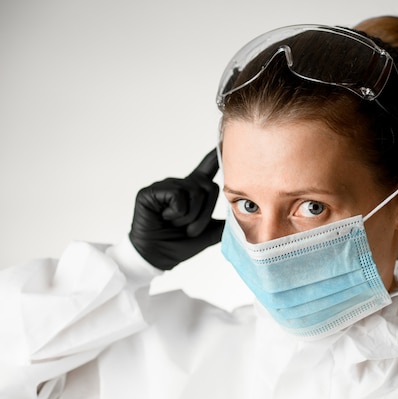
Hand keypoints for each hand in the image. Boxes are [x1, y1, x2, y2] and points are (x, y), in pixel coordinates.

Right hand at [129, 148, 224, 269]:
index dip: (215, 155)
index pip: (207, 169)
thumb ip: (223, 222)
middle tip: (189, 229)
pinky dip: (176, 213)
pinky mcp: (151, 192)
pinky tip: (164, 217)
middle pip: (208, 188)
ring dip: (189, 217)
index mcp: (193, 192)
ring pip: (193, 193)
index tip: (224, 139)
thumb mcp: (208, 234)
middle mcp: (181, 185)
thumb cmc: (179, 244)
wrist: (157, 257)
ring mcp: (165, 187)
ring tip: (175, 224)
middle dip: (203, 215)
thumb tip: (242, 215)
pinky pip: (177, 196)